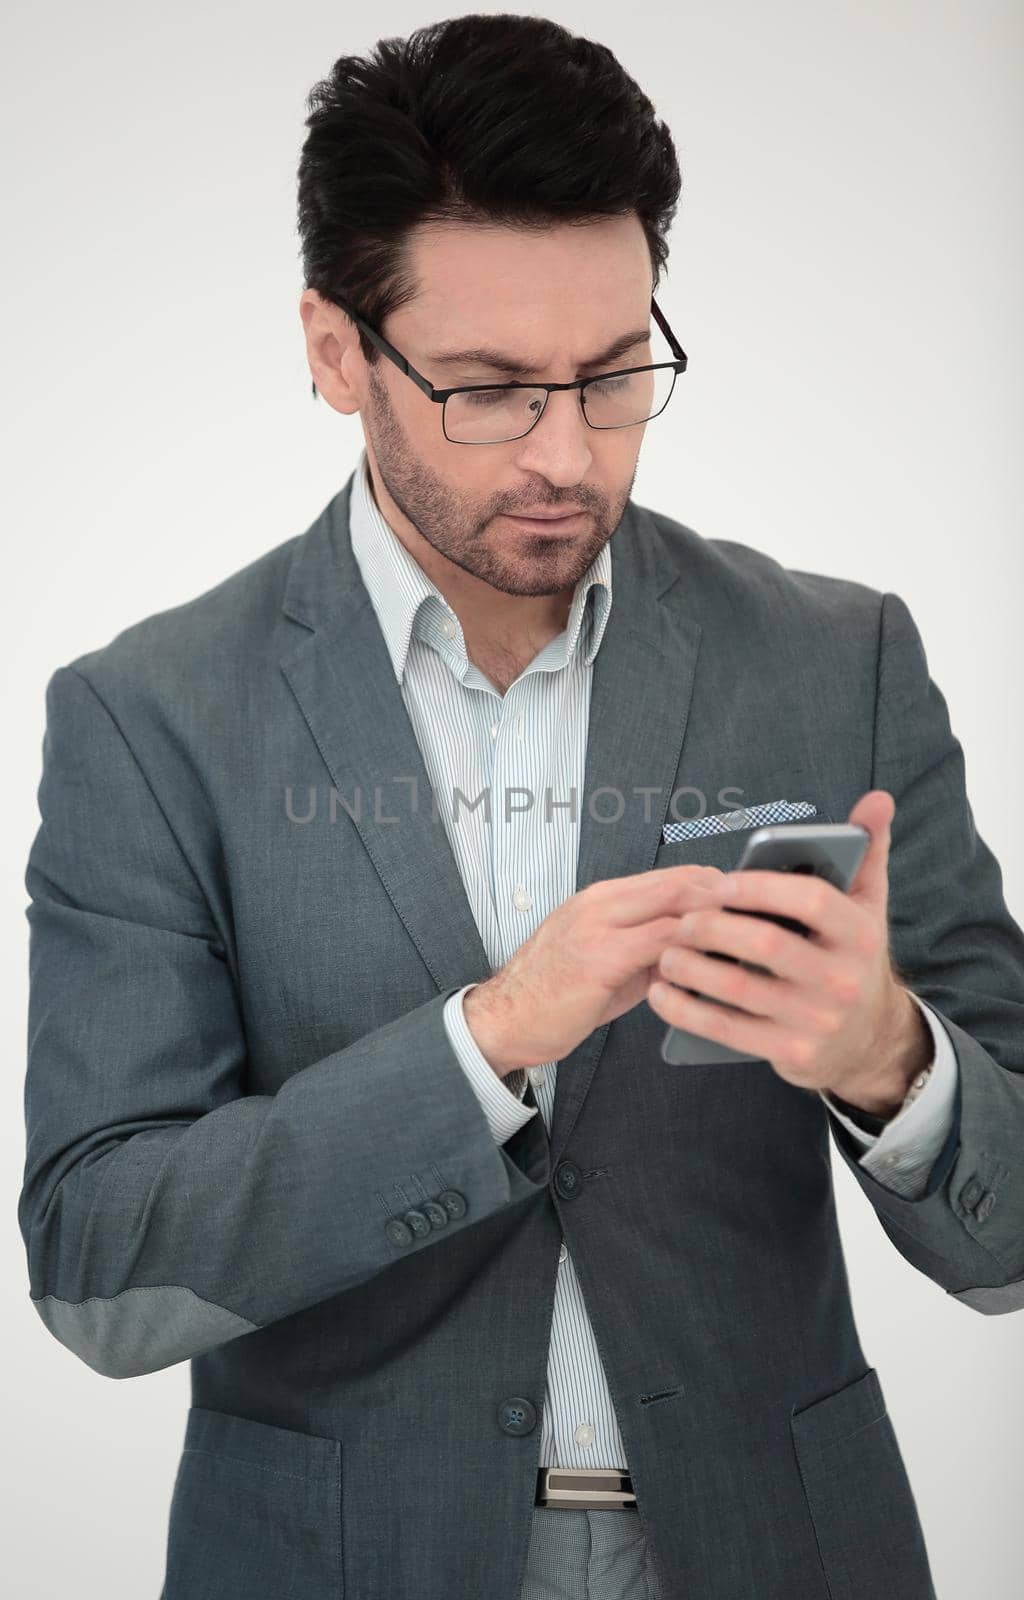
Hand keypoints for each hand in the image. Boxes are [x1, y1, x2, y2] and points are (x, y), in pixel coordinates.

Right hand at [464, 863, 727, 1074]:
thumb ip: (647, 950)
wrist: (504, 1019)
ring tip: (750, 942)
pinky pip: (662, 944)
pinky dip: (695, 951)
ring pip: (675, 906)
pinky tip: (716, 966)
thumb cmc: (552, 994)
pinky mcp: (600, 958)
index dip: (715, 886)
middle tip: (763, 919)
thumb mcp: (604, 961)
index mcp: (602, 899)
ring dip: (717, 923)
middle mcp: (601, 903)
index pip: (673, 876)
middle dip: (726, 898)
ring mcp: (599, 926)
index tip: (747, 904)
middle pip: (680, 881)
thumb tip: (692, 952)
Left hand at [647, 791, 927, 1104]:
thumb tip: (877, 798)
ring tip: (666, 951)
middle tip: (683, 919)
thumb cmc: (852, 957)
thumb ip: (868, 849)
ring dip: (692, 968)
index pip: (811, 901)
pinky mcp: (792, 1052)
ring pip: (740, 988)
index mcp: (860, 933)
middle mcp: (843, 978)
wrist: (868, 1040)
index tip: (719, 883)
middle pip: (767, 945)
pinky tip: (662, 993)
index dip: (759, 888)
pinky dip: (687, 1011)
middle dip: (714, 928)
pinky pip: (728, 1029)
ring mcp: (817, 1020)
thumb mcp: (868, 905)